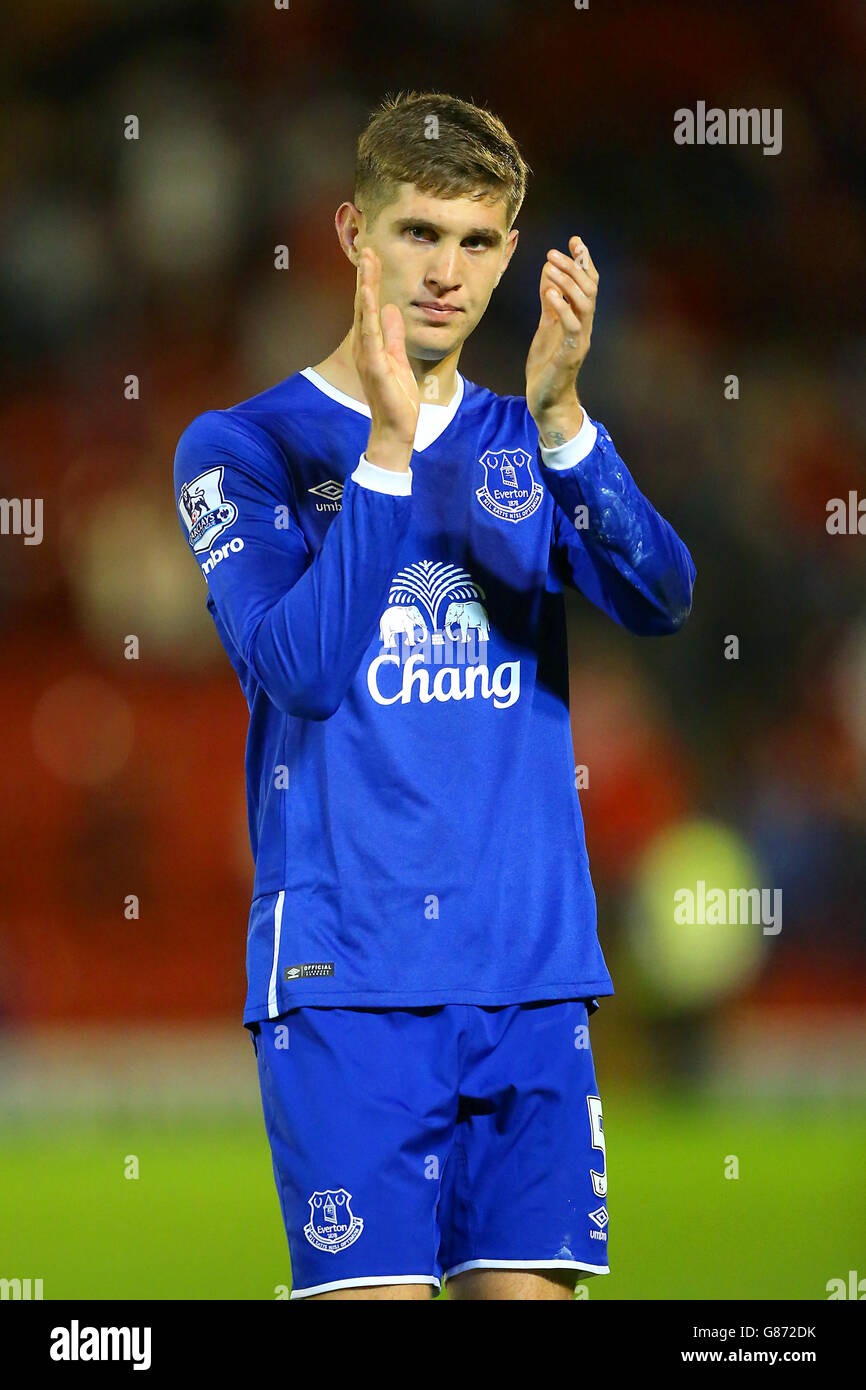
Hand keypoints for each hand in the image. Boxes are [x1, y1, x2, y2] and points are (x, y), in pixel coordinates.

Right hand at [352, 247, 419, 469]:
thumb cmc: (397, 398)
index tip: (373, 256)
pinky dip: (370, 314)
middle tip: (368, 247)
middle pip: (364, 304)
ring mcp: (367, 355)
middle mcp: (364, 346)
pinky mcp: (374, 366)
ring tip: (367, 261)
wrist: (395, 429)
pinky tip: (370, 296)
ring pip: (365, 313)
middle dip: (366, 276)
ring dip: (366, 286)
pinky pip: (371, 336)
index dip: (371, 281)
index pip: (370, 306)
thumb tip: (391, 309)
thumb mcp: (399, 359)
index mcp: (371, 344)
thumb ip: (394, 335)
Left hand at [525, 236, 598, 445]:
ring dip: (568, 282)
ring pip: (584, 304)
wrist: (546, 400)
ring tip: (551, 267)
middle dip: (574, 267)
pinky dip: (562, 307)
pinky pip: (571, 326)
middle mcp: (584, 326)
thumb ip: (550, 302)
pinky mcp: (570, 354)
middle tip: (554, 252)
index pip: (588, 283)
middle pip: (589, 288)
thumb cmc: (547, 364)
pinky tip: (549, 294)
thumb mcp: (546, 326)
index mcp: (579, 318)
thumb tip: (549, 272)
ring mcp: (579, 340)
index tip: (575, 240)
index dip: (584, 261)